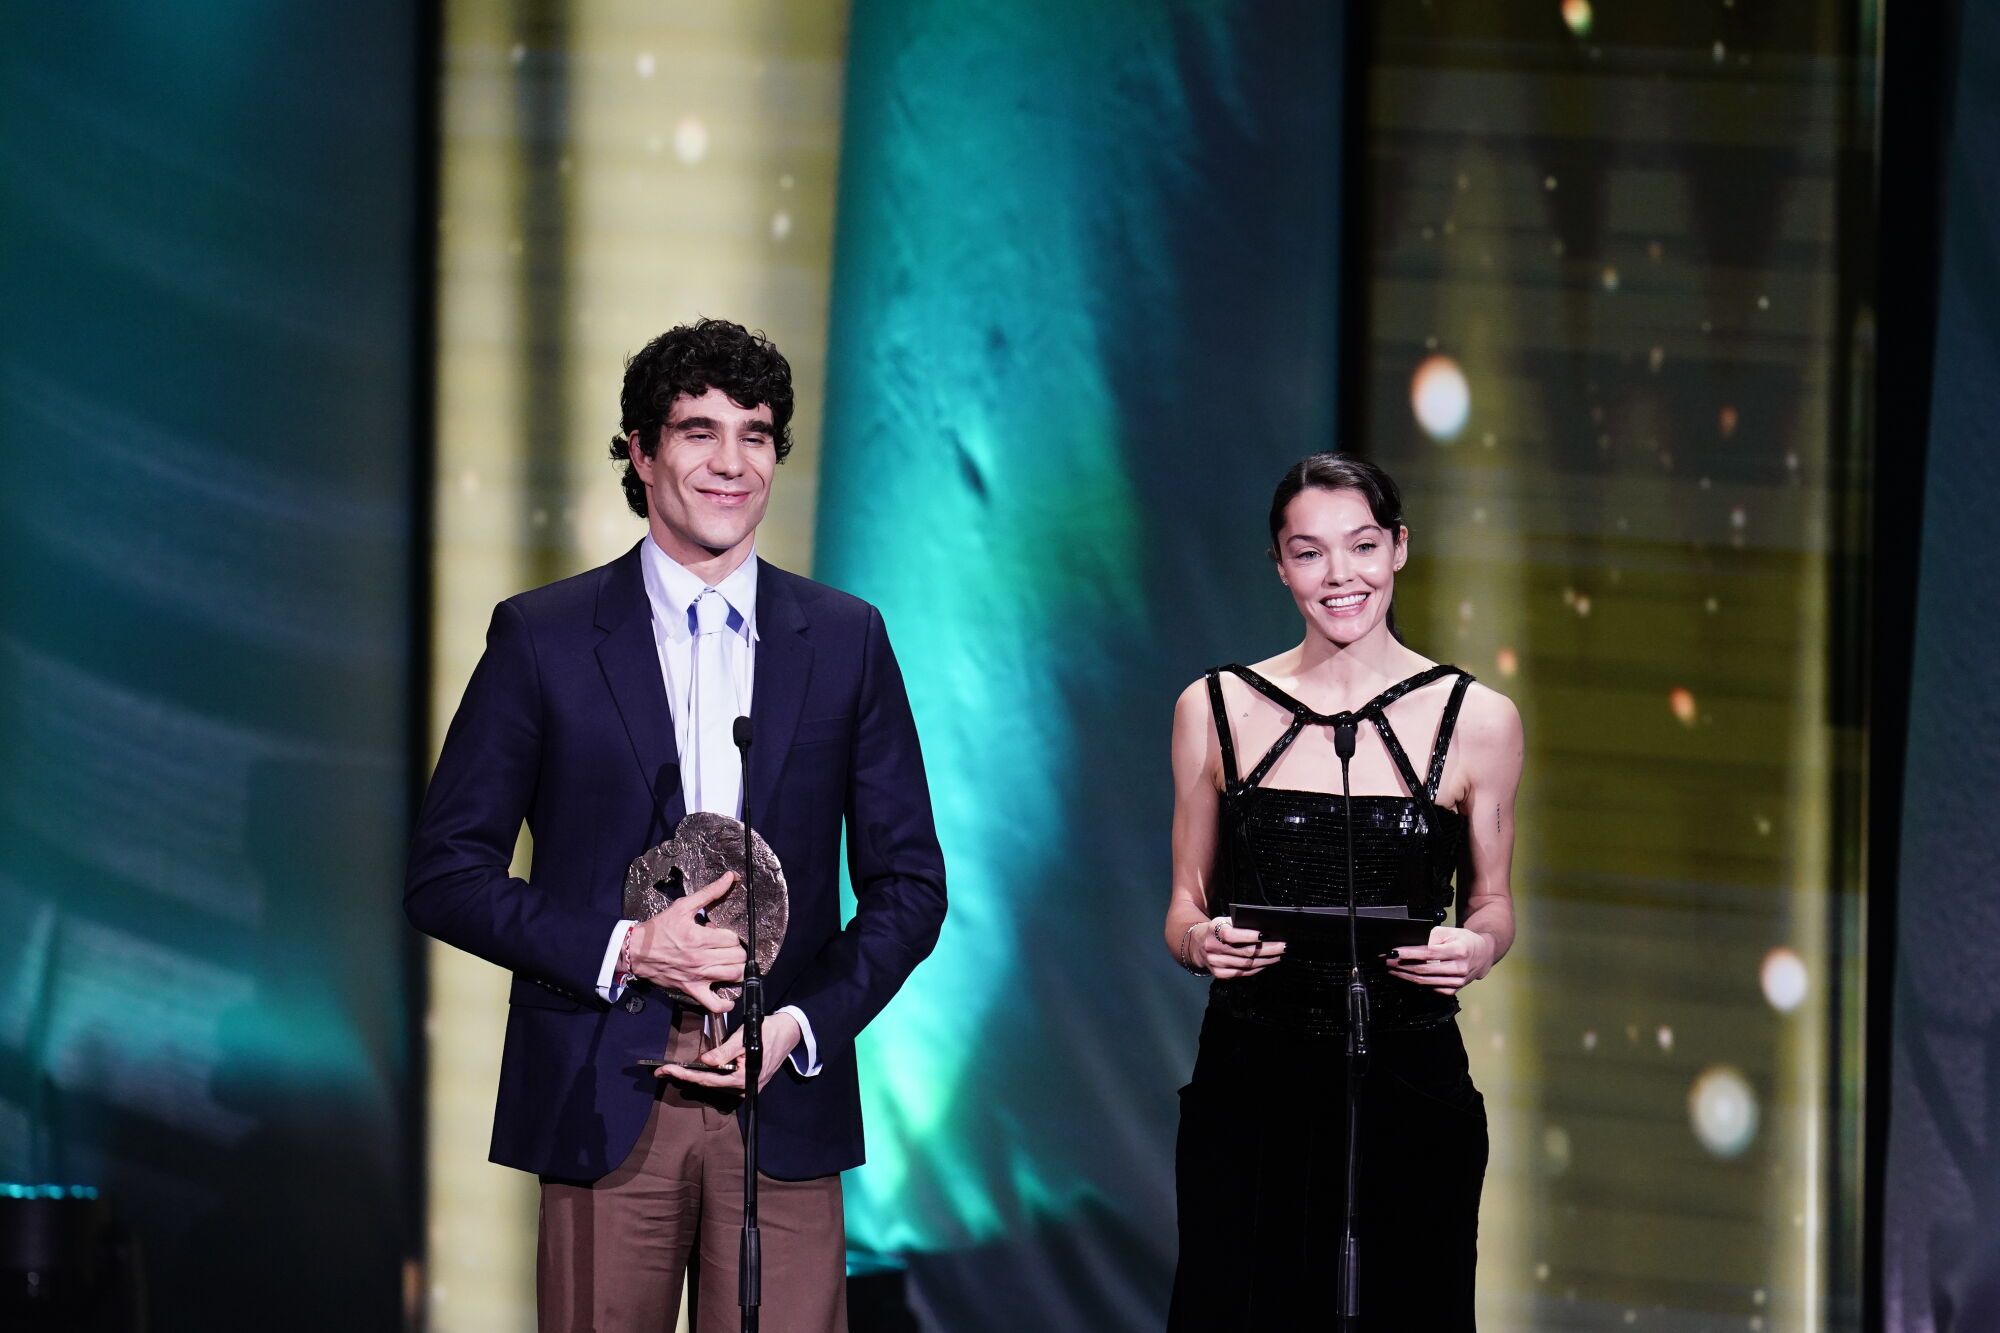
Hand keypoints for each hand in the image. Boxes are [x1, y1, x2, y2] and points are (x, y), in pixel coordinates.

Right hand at [628, 872, 747, 1013]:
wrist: (636, 951)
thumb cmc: (659, 929)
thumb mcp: (683, 906)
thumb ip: (709, 893)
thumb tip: (729, 877)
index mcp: (700, 937)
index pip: (733, 939)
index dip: (731, 936)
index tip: (722, 934)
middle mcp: (702, 959)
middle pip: (739, 958)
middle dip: (737, 951)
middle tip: (727, 948)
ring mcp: (698, 976)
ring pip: (734, 977)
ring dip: (736, 970)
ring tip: (729, 964)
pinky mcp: (691, 990)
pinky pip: (715, 1004)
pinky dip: (726, 1003)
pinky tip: (727, 994)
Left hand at [659, 1011, 801, 1092]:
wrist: (790, 1032)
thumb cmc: (768, 1032)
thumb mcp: (745, 1037)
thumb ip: (725, 1051)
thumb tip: (704, 1061)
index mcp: (743, 1079)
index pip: (708, 1080)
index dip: (686, 1075)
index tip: (667, 1070)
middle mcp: (744, 1088)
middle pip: (709, 1084)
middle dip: (686, 1077)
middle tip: (663, 1072)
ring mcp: (746, 1086)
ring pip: (716, 1083)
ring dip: (696, 1076)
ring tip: (675, 1071)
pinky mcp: (747, 1081)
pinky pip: (724, 1080)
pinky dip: (709, 1075)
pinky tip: (695, 1070)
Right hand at [1199, 916, 1284, 979]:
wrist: (1197, 945)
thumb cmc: (1217, 930)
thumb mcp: (1223, 921)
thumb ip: (1238, 923)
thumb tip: (1264, 928)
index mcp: (1214, 931)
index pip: (1231, 935)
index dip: (1248, 936)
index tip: (1266, 934)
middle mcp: (1213, 948)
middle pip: (1245, 952)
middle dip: (1268, 949)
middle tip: (1283, 946)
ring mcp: (1216, 963)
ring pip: (1247, 964)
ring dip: (1266, 960)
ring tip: (1279, 955)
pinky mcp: (1219, 974)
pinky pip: (1243, 973)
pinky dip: (1257, 969)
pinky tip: (1267, 963)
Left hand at [1385, 926, 1493, 994]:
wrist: (1483, 954)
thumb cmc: (1465, 941)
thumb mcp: (1450, 932)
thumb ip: (1431, 936)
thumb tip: (1411, 943)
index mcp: (1459, 951)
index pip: (1428, 953)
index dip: (1409, 953)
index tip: (1394, 951)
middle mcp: (1459, 968)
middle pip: (1424, 969)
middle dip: (1401, 965)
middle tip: (1387, 960)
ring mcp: (1457, 982)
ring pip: (1424, 981)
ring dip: (1405, 975)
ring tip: (1392, 968)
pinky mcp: (1453, 990)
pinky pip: (1430, 987)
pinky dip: (1415, 982)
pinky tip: (1405, 976)